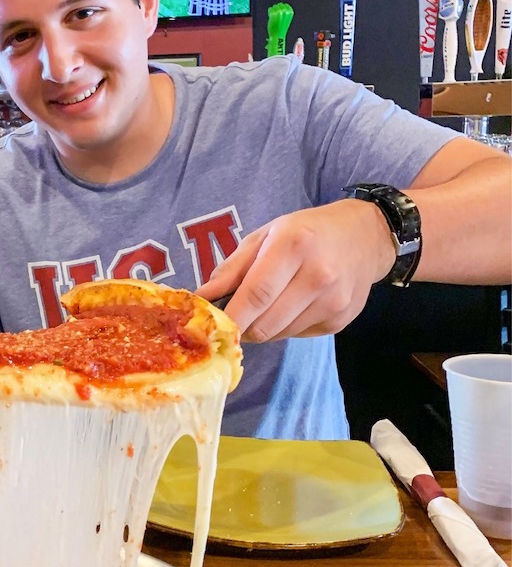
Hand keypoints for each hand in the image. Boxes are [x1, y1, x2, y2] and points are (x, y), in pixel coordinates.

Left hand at [196, 200, 394, 341]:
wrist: (365, 236)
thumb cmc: (306, 232)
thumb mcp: (265, 236)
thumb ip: (232, 268)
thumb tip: (202, 297)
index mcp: (294, 246)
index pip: (256, 294)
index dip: (231, 317)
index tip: (213, 327)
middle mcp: (319, 275)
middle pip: (266, 323)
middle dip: (243, 326)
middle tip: (236, 315)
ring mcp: (334, 301)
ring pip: (280, 334)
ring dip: (264, 326)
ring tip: (268, 303)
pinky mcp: (342, 320)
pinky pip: (298, 335)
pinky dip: (285, 327)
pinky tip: (292, 305)